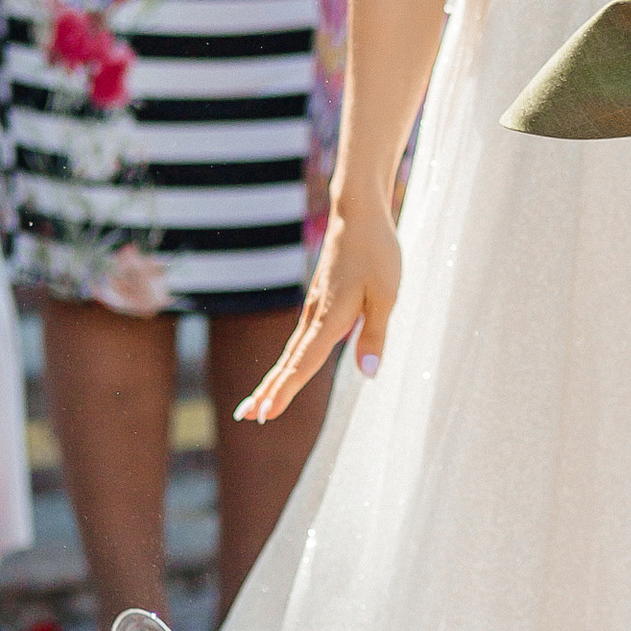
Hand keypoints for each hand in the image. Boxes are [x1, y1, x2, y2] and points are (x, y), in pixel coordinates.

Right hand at [237, 194, 401, 421]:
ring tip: (258, 403)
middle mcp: (315, 316)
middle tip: (244, 417)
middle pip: (288, 362)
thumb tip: (369, 374)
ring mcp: (314, 309)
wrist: (358, 213)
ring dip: (275, 379)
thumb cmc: (377, 252)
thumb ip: (376, 335)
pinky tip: (287, 370)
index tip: (264, 413)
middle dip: (267, 391)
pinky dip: (289, 361)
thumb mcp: (386, 295)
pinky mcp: (319, 302)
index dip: (284, 391)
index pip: (303, 364)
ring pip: (291, 352)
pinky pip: (300, 340)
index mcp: (330, 318)